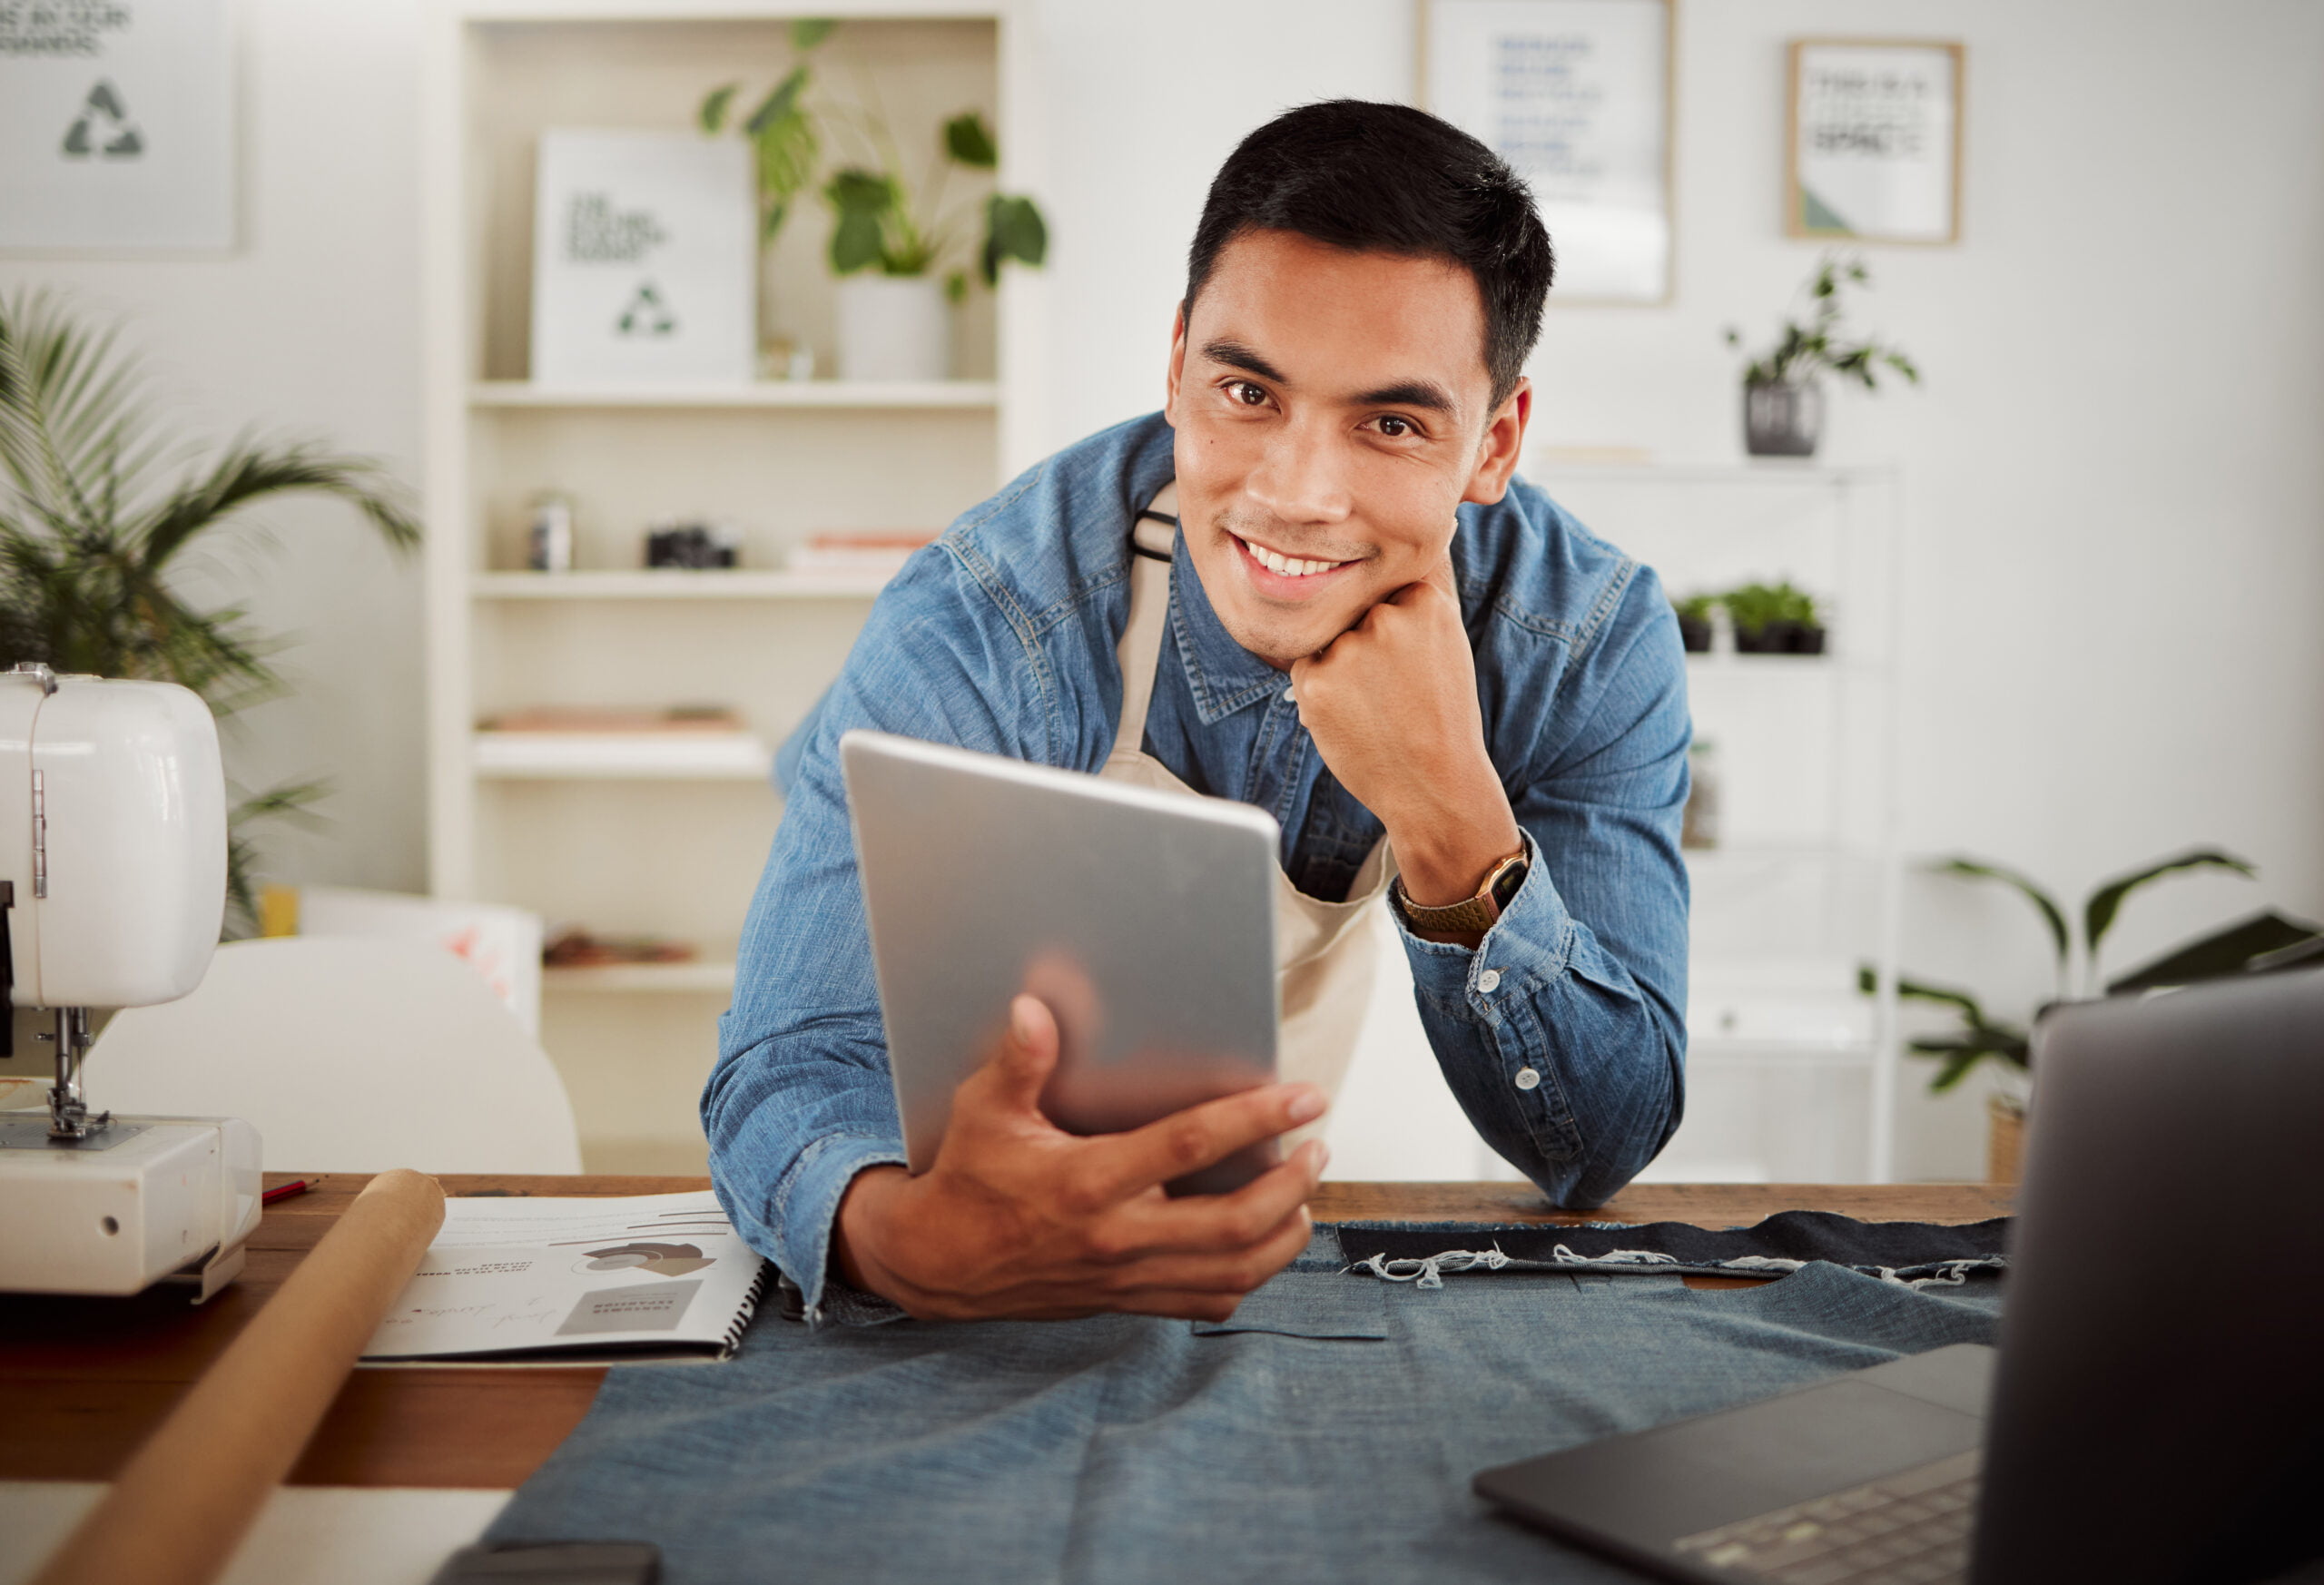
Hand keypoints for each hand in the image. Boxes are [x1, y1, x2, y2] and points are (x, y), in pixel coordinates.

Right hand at [833, 995, 1330, 1321]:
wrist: (938, 1265)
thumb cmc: (968, 1179)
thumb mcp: (984, 1111)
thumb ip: (1019, 1061)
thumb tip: (1033, 1007)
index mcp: (1088, 1181)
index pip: (1189, 1145)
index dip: (1254, 1118)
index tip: (1304, 1097)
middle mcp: (1116, 1236)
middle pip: (1233, 1221)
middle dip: (1290, 1183)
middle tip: (1318, 1147)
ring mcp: (1126, 1277)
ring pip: (1233, 1270)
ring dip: (1283, 1233)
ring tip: (1306, 1194)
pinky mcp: (1127, 1301)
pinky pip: (1207, 1301)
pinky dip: (1248, 1276)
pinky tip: (1263, 1243)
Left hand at [1288, 558, 1521, 920]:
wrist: (1433, 785)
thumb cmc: (1441, 713)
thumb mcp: (1448, 640)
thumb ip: (1428, 585)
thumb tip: (1435, 528)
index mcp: (1425, 600)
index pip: (1384, 587)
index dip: (1392, 627)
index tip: (1410, 662)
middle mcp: (1386, 617)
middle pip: (1352, 611)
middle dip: (1364, 646)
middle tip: (1395, 690)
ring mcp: (1349, 648)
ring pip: (1328, 639)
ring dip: (1342, 667)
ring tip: (1377, 706)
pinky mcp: (1316, 681)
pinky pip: (1306, 667)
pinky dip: (1322, 691)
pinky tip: (1354, 717)